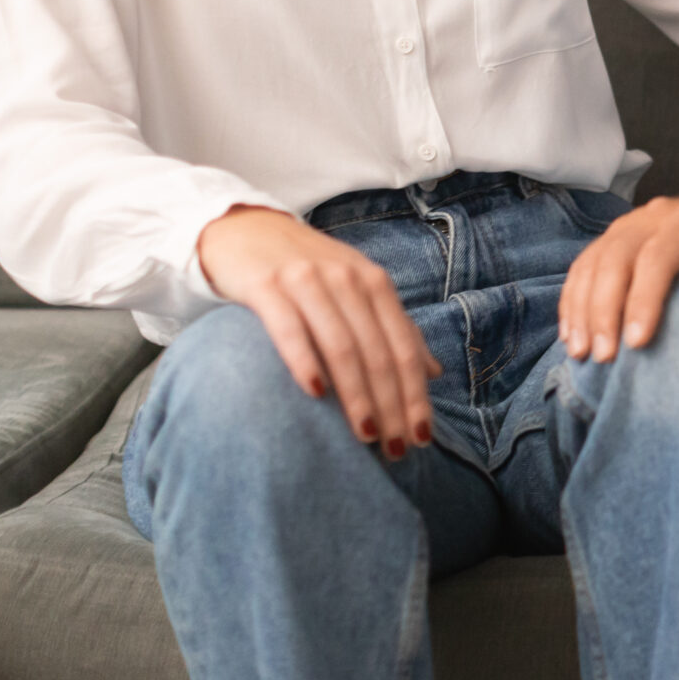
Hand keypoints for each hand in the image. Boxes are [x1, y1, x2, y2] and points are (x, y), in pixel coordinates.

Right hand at [195, 205, 441, 459]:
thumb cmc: (307, 270)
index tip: (421, 437)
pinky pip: (289, 327)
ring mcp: (307, 280)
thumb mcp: (356, 291)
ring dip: (356, 394)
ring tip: (365, 436)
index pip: (404, 347)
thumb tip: (433, 373)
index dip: (415, 394)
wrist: (245, 229)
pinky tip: (315, 394)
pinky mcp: (266, 285)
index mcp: (375, 284)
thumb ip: (393, 329)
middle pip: (378, 352)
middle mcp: (348, 279)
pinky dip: (305, 360)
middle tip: (395, 450)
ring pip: (342, 344)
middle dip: (392, 405)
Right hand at [559, 184, 678, 362]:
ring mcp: (632, 224)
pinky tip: (572, 334)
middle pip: (617, 258)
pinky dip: (574, 298)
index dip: (645, 299)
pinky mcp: (618, 236)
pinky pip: (586, 263)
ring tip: (582, 353)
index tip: (639, 343)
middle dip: (605, 309)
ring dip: (582, 307)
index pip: (659, 256)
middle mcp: (655, 215)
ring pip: (594, 260)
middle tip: (605, 358)